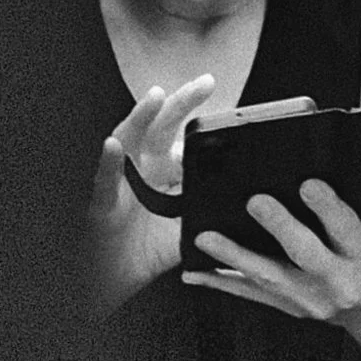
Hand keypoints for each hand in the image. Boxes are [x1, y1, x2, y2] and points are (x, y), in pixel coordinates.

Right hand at [89, 75, 215, 305]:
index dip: (204, 123)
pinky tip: (112, 146)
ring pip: (128, 140)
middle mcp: (143, 169)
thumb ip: (218, 217)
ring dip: (141, 117)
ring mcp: (121, 182)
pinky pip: (104, 180)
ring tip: (156, 95)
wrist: (116, 279)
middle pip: (162, 128)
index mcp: (167, 173)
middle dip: (182, 103)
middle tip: (205, 82)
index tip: (230, 109)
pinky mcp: (102, 202)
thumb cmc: (149, 251)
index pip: (187, 140)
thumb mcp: (194, 230)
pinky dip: (108, 162)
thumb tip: (258, 212)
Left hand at [183, 179, 360, 340]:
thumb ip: (356, 212)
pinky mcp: (291, 308)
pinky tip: (197, 270)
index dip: (328, 208)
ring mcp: (312, 300)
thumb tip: (320, 169)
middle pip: (305, 254)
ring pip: (269, 277)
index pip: (348, 230)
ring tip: (207, 237)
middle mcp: (340, 282)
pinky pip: (253, 294)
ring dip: (234, 256)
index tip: (309, 184)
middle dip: (279, 227)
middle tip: (256, 201)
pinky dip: (222, 281)